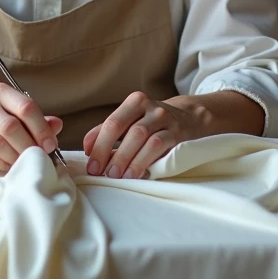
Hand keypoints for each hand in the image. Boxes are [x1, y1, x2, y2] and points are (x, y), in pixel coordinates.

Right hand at [0, 83, 62, 171]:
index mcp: (2, 93)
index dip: (41, 129)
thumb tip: (57, 125)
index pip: (26, 107)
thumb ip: (38, 120)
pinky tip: (6, 165)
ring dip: (15, 157)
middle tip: (38, 159)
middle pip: (12, 127)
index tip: (50, 146)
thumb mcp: (17, 115)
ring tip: (23, 164)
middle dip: (29, 146)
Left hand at [83, 91, 200, 179]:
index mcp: (135, 102)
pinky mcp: (177, 133)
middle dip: (108, 152)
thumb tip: (87, 148)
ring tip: (117, 176)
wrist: (190, 119)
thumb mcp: (133, 121)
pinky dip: (143, 161)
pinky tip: (135, 174)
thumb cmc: (154, 124)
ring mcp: (164, 118)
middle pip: (123, 128)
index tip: (91, 164)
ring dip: (125, 158)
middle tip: (100, 172)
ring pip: (140, 137)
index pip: (112, 122)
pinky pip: (158, 146)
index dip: (99, 144)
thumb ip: (109, 131)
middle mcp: (149, 107)